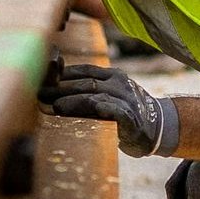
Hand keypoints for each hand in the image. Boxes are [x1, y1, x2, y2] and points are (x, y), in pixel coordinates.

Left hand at [42, 62, 180, 156]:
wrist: (158, 127)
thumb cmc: (125, 111)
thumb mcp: (109, 95)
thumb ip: (88, 92)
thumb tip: (53, 95)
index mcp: (112, 75)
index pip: (83, 70)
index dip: (62, 75)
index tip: (41, 80)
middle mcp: (119, 83)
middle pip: (85, 82)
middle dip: (61, 89)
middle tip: (41, 94)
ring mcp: (126, 98)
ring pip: (94, 95)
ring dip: (72, 100)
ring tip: (55, 106)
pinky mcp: (130, 117)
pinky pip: (112, 109)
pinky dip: (97, 108)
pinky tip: (83, 111)